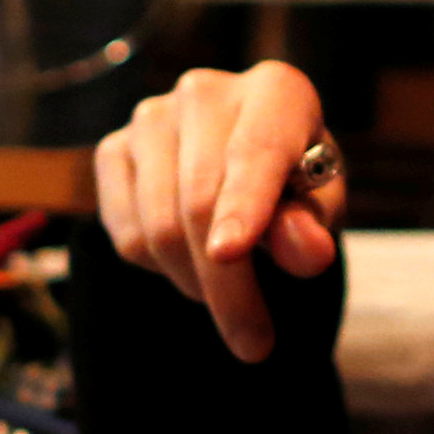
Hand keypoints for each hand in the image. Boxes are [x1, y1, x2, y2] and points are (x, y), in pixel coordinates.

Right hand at [95, 63, 347, 363]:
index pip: (255, 153)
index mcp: (276, 90)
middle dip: (228, 285)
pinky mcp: (112, 149)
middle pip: (201, 203)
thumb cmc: (296, 186)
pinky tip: (189, 260)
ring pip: (159, 226)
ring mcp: (150, 118)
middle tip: (253, 343)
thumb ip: (314, 227)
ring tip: (227, 293)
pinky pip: (125, 233)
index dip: (243, 206)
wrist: (244, 173)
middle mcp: (205, 91)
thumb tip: (306, 252)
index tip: (231, 253)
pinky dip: (159, 268)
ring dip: (195, 283)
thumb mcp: (321, 208)